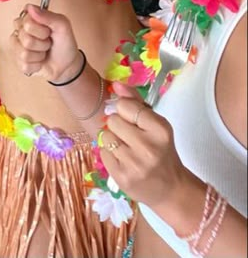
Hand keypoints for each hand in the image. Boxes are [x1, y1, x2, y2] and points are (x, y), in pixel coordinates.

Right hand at [13, 5, 79, 80]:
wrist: (67, 64)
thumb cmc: (64, 42)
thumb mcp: (62, 25)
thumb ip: (48, 15)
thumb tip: (30, 8)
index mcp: (29, 17)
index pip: (27, 21)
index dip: (41, 29)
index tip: (49, 31)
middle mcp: (20, 30)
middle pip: (25, 39)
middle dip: (42, 43)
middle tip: (48, 42)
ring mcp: (17, 46)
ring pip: (24, 53)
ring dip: (39, 55)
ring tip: (44, 51)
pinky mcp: (18, 61)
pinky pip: (24, 65)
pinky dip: (36, 65)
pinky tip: (40, 61)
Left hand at [100, 81, 190, 210]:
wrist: (171, 190)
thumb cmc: (162, 152)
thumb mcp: (156, 125)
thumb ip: (135, 102)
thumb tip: (115, 84)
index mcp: (160, 129)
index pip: (125, 105)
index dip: (125, 110)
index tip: (132, 119)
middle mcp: (148, 147)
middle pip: (113, 120)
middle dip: (118, 126)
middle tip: (130, 137)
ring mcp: (134, 164)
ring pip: (105, 136)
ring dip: (113, 140)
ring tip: (127, 149)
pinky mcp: (121, 177)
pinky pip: (102, 152)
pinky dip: (110, 154)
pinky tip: (123, 161)